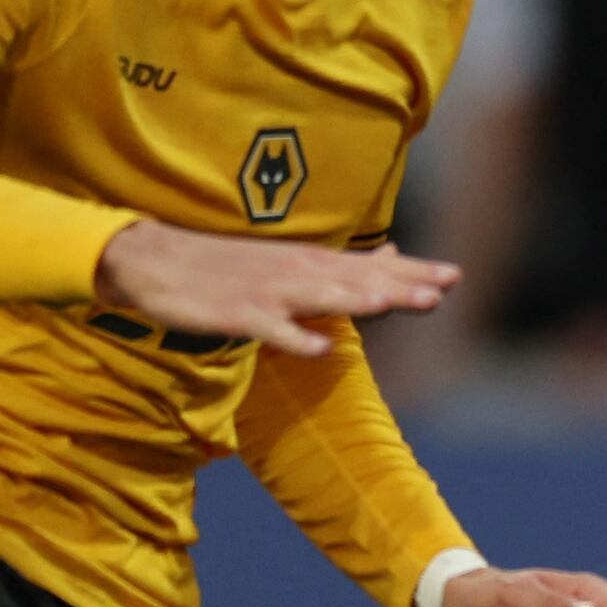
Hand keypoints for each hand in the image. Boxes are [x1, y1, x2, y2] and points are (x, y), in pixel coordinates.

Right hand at [95, 220, 456, 357]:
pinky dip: (294, 338)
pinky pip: (269, 329)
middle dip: (399, 286)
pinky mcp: (236, 313)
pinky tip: (320, 349)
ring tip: (396, 304)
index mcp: (308, 263)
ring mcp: (267, 292)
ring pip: (320, 298)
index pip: (369, 267)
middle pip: (355, 281)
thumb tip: (392, 257)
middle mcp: (294, 272)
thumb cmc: (223, 265)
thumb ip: (340, 265)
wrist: (151, 260)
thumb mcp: (288, 260)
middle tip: (442, 290)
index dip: (412, 272)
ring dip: (358, 300)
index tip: (454, 276)